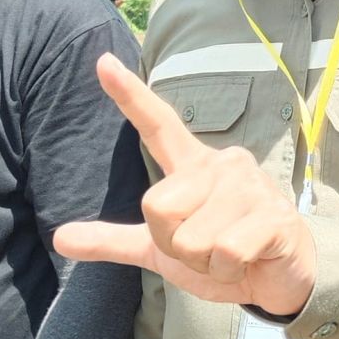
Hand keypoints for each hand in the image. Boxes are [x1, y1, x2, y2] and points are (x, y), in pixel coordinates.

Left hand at [53, 53, 315, 315]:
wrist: (279, 277)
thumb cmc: (222, 255)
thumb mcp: (162, 250)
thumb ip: (115, 240)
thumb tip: (59, 238)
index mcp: (194, 167)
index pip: (158, 126)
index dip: (129, 96)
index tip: (102, 61)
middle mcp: (223, 164)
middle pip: (159, 207)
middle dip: (175, 245)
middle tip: (206, 248)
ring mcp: (251, 187)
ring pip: (192, 237)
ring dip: (206, 262)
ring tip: (229, 255)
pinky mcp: (274, 215)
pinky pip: (225, 252)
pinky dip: (228, 269)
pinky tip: (247, 261)